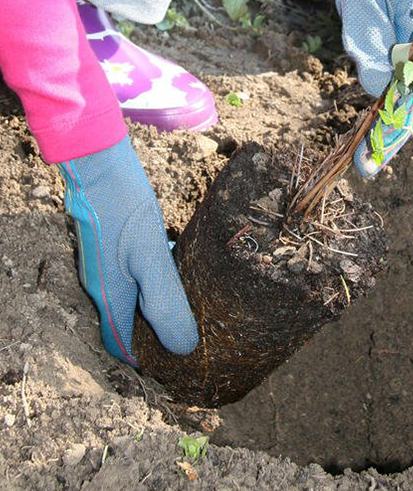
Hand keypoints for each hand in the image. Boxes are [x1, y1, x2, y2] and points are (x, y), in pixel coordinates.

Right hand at [58, 136, 198, 364]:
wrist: (101, 167)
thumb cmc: (125, 211)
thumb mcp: (153, 260)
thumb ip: (166, 303)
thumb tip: (184, 346)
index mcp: (111, 297)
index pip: (122, 346)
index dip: (146, 361)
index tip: (173, 367)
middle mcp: (103, 287)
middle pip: (126, 325)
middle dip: (153, 336)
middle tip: (186, 336)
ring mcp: (105, 267)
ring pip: (131, 301)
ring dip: (155, 309)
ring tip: (187, 307)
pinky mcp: (112, 249)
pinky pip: (133, 278)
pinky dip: (152, 284)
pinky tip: (175, 271)